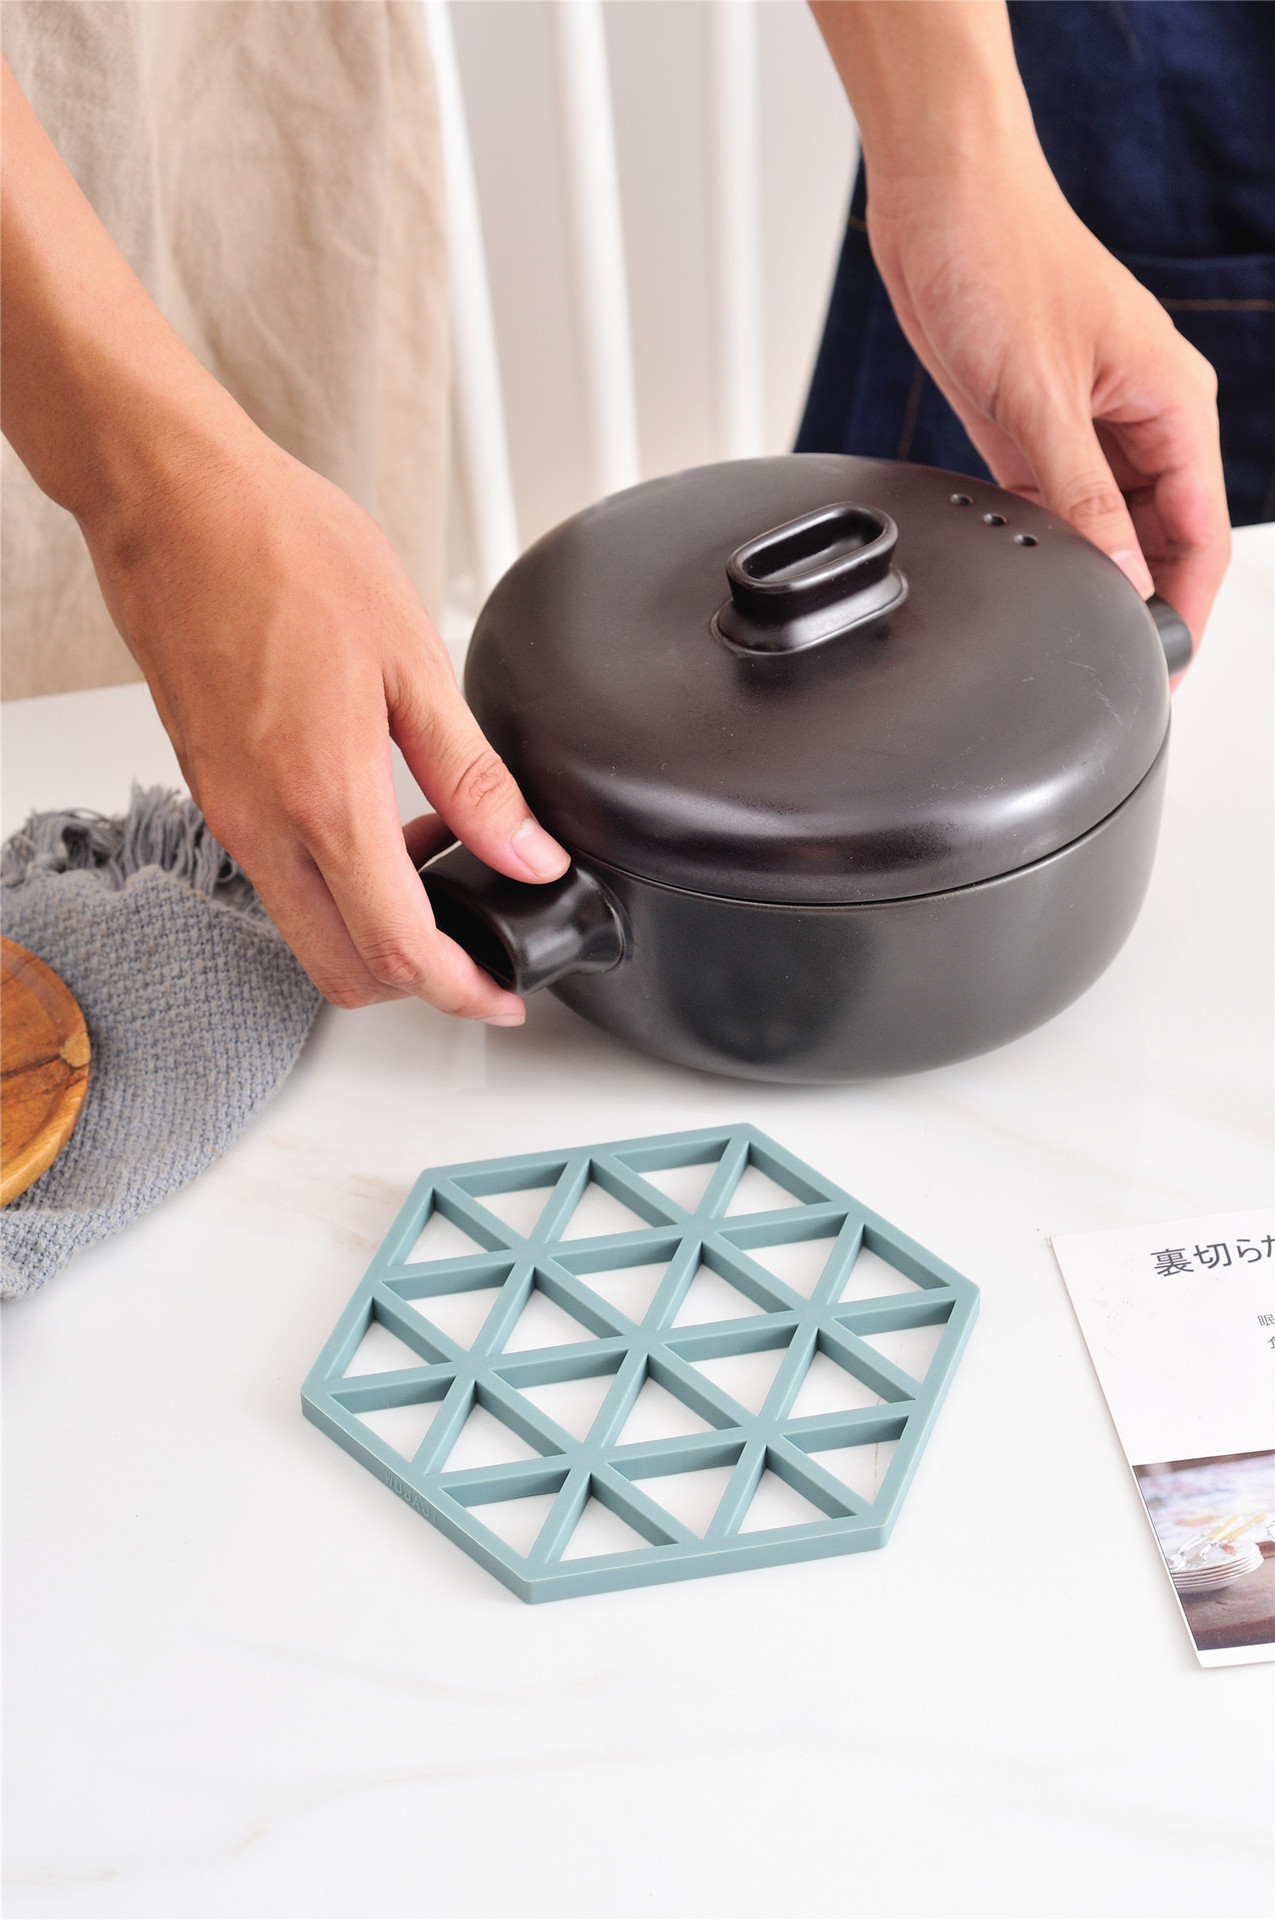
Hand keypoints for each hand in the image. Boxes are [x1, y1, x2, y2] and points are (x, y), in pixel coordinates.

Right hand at [1, 55, 566, 1020]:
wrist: (177, 503)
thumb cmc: (286, 554)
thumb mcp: (413, 662)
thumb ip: (473, 779)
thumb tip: (527, 853)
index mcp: (325, 800)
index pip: (399, 951)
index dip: (462, 990)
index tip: (499, 995)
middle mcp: (264, 826)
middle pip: (344, 971)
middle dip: (416, 980)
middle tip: (475, 944)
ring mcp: (228, 814)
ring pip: (306, 930)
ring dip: (372, 926)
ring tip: (435, 858)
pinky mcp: (210, 789)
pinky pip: (277, 876)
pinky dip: (332, 880)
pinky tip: (377, 815)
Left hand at [812, 1, 1230, 647]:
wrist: (938, 196)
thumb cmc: (1001, 253)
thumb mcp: (1040, 396)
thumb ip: (1080, 499)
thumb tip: (1116, 579)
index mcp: (1171, 402)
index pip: (1202, 532)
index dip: (1188, 607)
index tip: (1166, 666)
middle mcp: (1138, 414)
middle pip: (1159, 536)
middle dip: (1140, 597)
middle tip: (1110, 659)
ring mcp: (1085, 420)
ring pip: (1106, 523)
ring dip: (1091, 571)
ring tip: (1066, 621)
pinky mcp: (1032, 420)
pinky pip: (1052, 501)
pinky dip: (1044, 539)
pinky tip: (1027, 569)